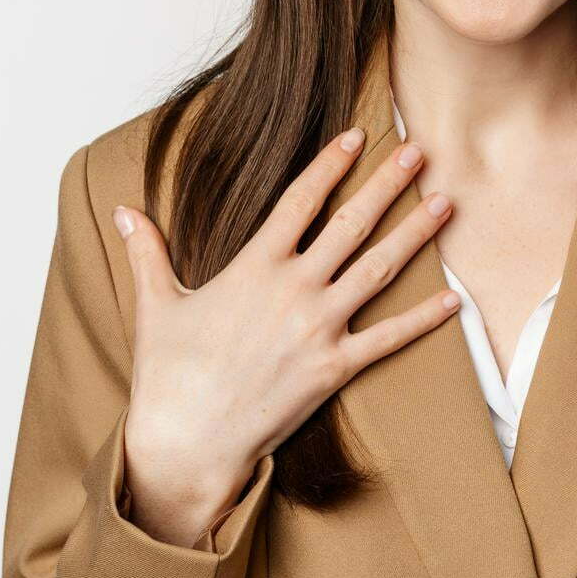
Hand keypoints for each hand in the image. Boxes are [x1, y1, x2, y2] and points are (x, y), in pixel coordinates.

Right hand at [113, 127, 457, 515]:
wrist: (186, 441)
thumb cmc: (168, 375)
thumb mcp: (155, 304)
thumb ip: (147, 252)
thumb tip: (123, 211)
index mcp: (252, 266)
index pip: (299, 200)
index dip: (330, 165)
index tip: (356, 136)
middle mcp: (292, 289)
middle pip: (351, 224)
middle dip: (388, 184)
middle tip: (418, 152)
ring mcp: (317, 328)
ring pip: (378, 270)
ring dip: (415, 235)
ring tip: (445, 204)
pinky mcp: (333, 369)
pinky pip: (389, 338)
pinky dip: (423, 319)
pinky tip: (453, 299)